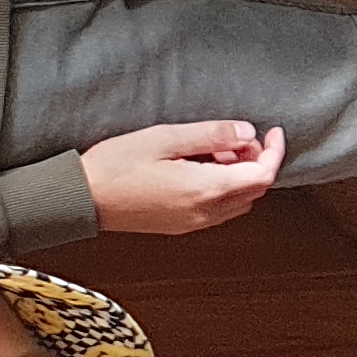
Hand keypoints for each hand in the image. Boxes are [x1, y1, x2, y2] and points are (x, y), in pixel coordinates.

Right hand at [75, 120, 284, 231]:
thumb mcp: (165, 138)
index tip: (272, 132)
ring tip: (213, 148)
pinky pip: (218, 208)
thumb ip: (210, 135)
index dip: (274, 152)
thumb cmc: (115, 167)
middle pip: (254, 190)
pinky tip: (199, 166)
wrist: (83, 198)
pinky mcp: (181, 225)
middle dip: (255, 160)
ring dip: (238, 174)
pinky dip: (222, 186)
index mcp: (205, 191)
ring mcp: (193, 223)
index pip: (262, 176)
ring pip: (238, 200)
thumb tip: (245, 132)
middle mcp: (205, 213)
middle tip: (235, 136)